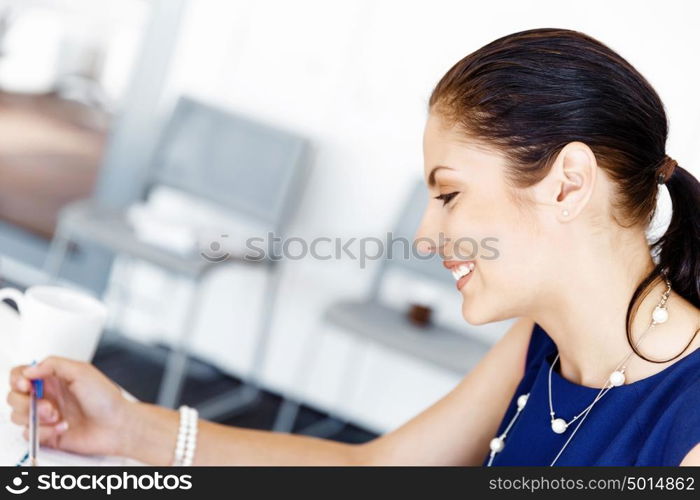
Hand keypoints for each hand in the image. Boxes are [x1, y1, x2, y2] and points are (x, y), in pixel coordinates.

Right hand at [6, 355, 133, 456]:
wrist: (117, 426)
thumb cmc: (106, 399)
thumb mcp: (82, 371)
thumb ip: (53, 364)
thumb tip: (30, 370)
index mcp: (54, 378)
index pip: (22, 374)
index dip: (18, 379)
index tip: (26, 385)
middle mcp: (48, 396)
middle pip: (15, 396)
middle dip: (27, 402)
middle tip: (49, 406)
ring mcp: (46, 416)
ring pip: (18, 416)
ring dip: (37, 418)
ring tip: (58, 416)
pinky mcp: (47, 434)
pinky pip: (29, 435)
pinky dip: (44, 432)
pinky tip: (62, 427)